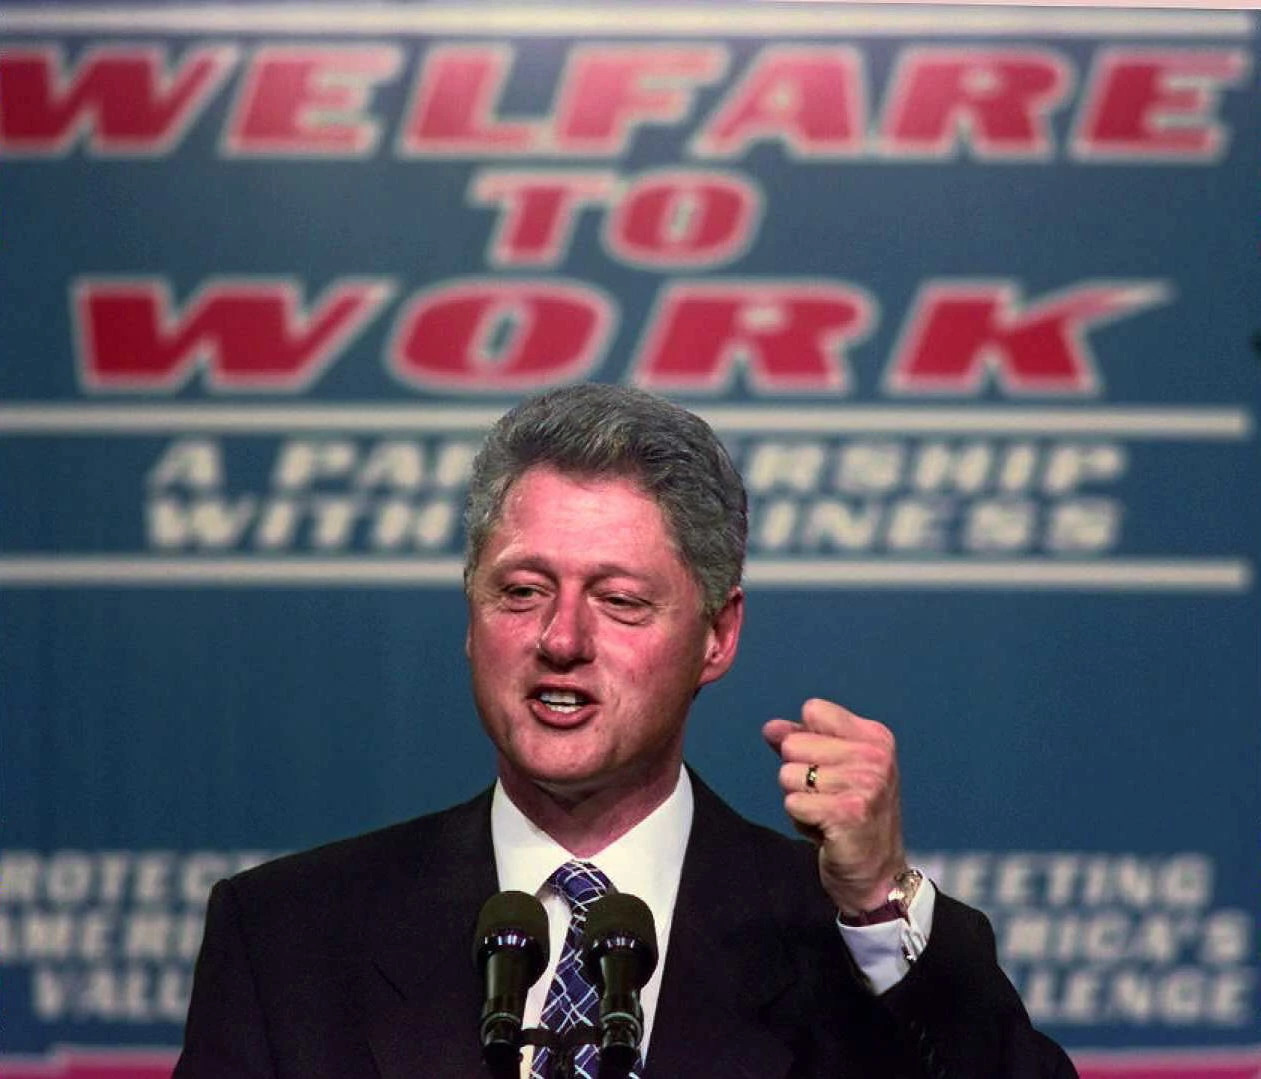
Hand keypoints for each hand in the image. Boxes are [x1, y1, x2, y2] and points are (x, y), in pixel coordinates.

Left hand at [762, 698, 906, 914]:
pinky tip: (825, 831)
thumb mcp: (834, 769)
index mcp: (875, 737)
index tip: (828, 767)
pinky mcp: (847, 812)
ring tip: (827, 814)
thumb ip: (801, 741)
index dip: (805, 739)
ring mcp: (865, 783)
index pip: (813, 710)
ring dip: (799, 800)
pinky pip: (792, 803)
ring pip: (788, 775)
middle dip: (799, 775)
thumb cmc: (852, 816)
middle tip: (828, 798)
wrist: (877, 874)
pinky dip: (801, 821)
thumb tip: (770, 727)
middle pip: (793, 743)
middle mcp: (875, 756)